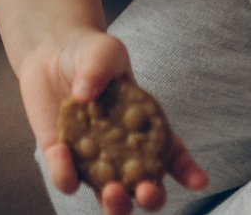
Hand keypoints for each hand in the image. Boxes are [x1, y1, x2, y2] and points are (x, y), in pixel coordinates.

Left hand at [23, 31, 207, 212]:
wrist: (50, 54)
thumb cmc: (89, 54)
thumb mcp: (105, 51)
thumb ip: (100, 68)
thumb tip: (84, 96)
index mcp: (147, 130)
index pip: (174, 156)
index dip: (189, 173)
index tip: (200, 181)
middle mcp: (125, 154)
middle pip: (147, 190)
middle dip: (152, 199)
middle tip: (146, 191)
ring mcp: (95, 162)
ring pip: (111, 201)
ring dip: (116, 206)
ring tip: (112, 192)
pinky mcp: (63, 161)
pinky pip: (68, 180)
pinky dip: (66, 174)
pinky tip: (62, 152)